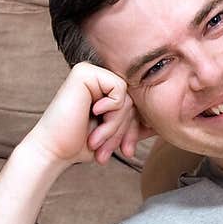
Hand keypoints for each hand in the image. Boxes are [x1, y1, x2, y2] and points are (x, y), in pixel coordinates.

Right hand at [26, 62, 148, 168]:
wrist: (54, 151)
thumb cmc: (82, 144)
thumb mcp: (117, 131)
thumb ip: (137, 121)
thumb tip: (168, 119)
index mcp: (104, 88)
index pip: (135, 103)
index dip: (134, 128)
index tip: (126, 150)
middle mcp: (98, 76)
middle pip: (133, 99)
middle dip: (125, 129)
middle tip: (110, 151)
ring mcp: (91, 71)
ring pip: (128, 97)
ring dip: (116, 125)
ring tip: (97, 141)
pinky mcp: (85, 72)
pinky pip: (119, 90)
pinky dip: (111, 111)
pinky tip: (92, 116)